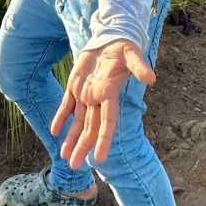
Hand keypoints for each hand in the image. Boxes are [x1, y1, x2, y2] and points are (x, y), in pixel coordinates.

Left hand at [50, 40, 155, 167]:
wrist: (110, 38)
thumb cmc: (124, 47)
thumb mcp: (132, 54)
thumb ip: (139, 66)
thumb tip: (151, 78)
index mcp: (109, 94)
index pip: (107, 122)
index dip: (103, 140)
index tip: (99, 159)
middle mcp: (97, 98)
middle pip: (89, 128)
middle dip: (83, 147)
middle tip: (75, 167)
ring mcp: (85, 93)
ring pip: (77, 121)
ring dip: (71, 138)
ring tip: (65, 158)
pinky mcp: (75, 86)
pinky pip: (66, 105)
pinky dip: (60, 117)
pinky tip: (55, 131)